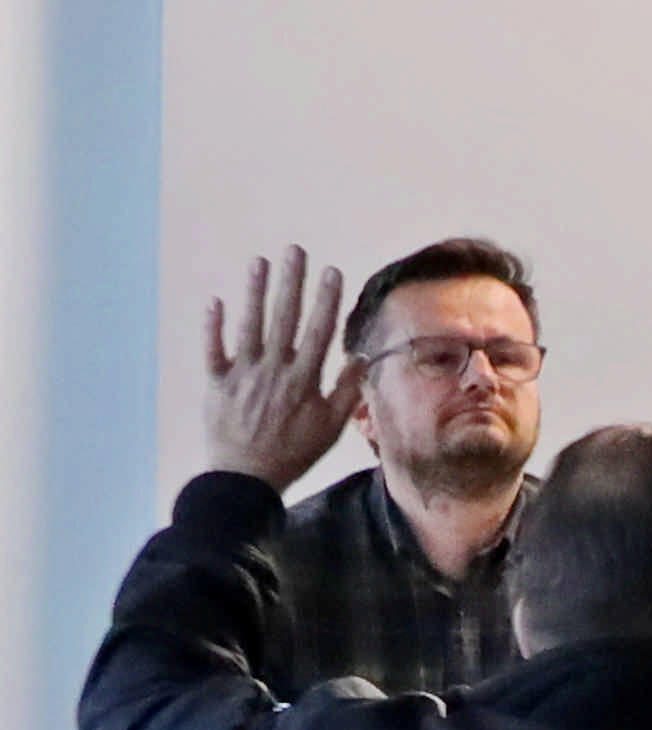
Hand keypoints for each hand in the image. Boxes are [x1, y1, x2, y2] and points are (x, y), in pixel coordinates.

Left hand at [196, 247, 357, 490]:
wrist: (246, 478)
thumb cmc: (294, 453)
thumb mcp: (330, 428)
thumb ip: (345, 392)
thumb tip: (361, 360)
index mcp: (303, 380)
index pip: (319, 332)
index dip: (326, 300)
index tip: (332, 272)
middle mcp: (273, 369)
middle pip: (285, 319)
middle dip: (291, 283)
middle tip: (295, 251)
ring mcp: (243, 373)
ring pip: (249, 326)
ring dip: (254, 292)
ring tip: (259, 262)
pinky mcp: (216, 381)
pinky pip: (213, 349)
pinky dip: (213, 325)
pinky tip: (216, 301)